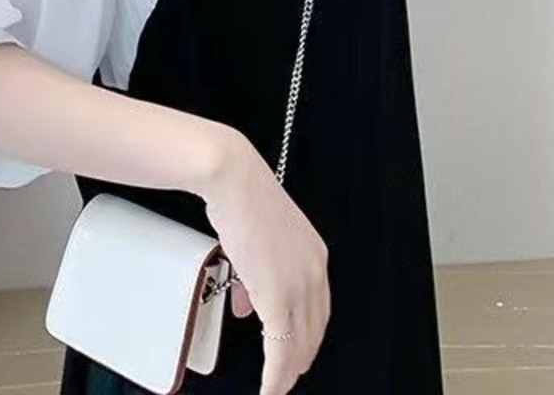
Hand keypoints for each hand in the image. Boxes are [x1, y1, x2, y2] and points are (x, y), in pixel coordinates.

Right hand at [201, 131, 329, 393]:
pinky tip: (270, 388)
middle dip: (299, 359)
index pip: (318, 310)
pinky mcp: (278, 294)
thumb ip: (258, 275)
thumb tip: (249, 305)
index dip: (307, 336)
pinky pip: (280, 348)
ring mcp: (298, 283)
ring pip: (298, 344)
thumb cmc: (242, 200)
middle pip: (313, 331)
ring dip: (286, 372)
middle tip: (287, 377)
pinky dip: (276, 375)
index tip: (297, 350)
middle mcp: (313, 270)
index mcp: (314, 255)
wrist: (235, 179)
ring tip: (277, 386)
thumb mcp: (258, 242)